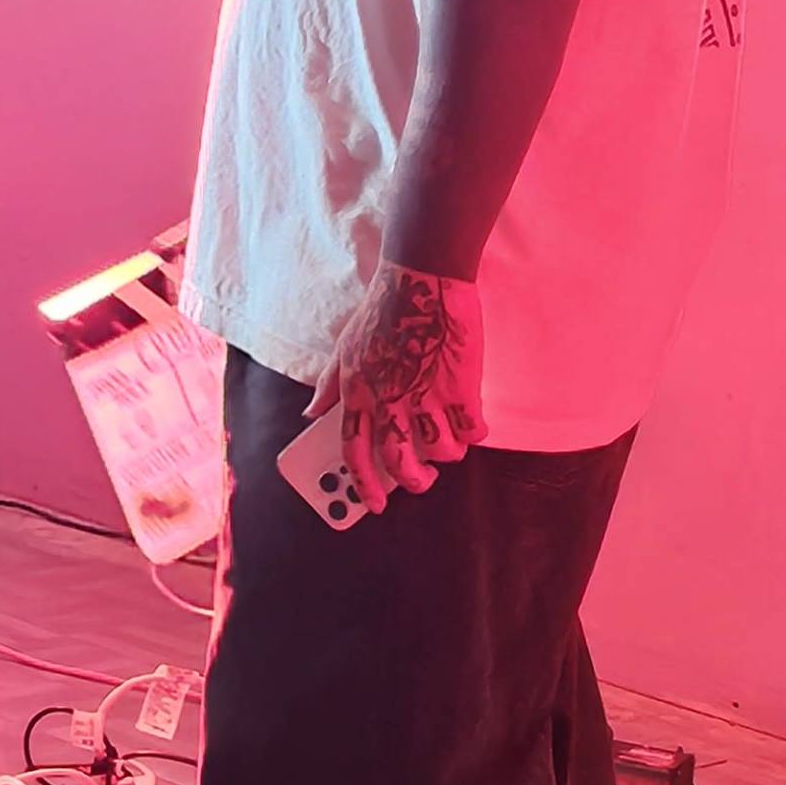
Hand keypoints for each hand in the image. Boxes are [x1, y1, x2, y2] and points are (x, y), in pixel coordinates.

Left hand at [309, 261, 485, 515]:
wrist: (422, 280)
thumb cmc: (383, 312)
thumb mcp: (344, 349)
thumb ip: (329, 387)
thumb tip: (310, 413)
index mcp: (358, 394)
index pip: (353, 452)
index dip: (363, 484)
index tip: (374, 504)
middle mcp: (389, 401)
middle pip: (399, 460)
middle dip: (414, 480)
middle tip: (423, 479)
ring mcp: (426, 396)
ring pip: (442, 451)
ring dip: (448, 453)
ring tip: (450, 441)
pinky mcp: (460, 388)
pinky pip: (472, 431)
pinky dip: (475, 433)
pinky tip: (474, 423)